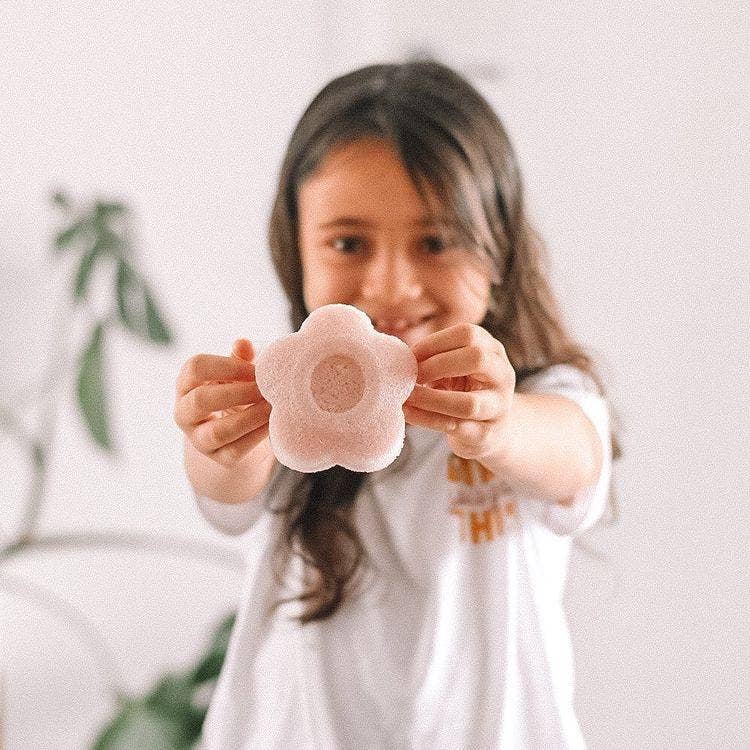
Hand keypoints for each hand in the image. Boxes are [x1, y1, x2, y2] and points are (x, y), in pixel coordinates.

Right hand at [173, 338, 271, 467]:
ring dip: (248, 417)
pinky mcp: (219, 458)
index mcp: (186, 385)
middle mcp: (184, 413)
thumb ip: (238, 359)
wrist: (234, 434)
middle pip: (201, 400)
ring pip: (218, 431)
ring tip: (270, 406)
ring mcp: (199, 439)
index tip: (254, 369)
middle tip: (263, 387)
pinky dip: (256, 435)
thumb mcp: (233, 374)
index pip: (195, 368)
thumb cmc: (233, 393)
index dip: (226, 366)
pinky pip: (236, 449)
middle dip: (237, 392)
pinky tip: (272, 423)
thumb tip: (243, 343)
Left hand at [402, 323, 515, 460]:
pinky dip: (427, 420)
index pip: (467, 334)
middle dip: (438, 366)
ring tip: (407, 397)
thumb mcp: (456, 368)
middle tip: (413, 376)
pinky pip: (456, 427)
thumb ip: (437, 359)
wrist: (492, 429)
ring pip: (468, 403)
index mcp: (492, 350)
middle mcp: (502, 376)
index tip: (411, 355)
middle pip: (477, 358)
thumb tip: (403, 359)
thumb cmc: (465, 391)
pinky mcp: (487, 435)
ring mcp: (499, 407)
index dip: (434, 343)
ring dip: (430, 400)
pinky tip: (409, 413)